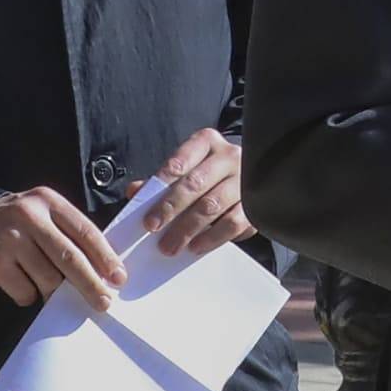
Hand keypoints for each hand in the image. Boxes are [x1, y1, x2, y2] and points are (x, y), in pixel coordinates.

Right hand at [0, 186, 124, 311]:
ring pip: (48, 279)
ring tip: (43, 281)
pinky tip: (20, 282)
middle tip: (104, 302)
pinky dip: (29, 295)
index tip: (119, 277)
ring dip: (52, 290)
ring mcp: (9, 239)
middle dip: (90, 283)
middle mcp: (29, 216)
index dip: (105, 256)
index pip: (85, 230)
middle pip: (69, 257)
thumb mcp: (43, 215)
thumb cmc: (18, 225)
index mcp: (48, 201)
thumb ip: (69, 233)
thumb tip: (104, 270)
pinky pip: (25, 292)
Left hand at [139, 128, 248, 257]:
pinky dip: (212, 237)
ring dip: (187, 229)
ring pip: (212, 204)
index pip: (179, 162)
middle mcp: (228, 156)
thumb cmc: (207, 176)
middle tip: (153, 230)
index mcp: (206, 143)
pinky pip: (233, 222)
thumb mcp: (184, 170)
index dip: (161, 189)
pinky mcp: (256, 203)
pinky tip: (196, 247)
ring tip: (170, 247)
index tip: (146, 216)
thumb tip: (134, 191)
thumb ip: (159, 181)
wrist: (247, 179)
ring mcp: (244, 179)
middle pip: (195, 184)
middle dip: (171, 210)